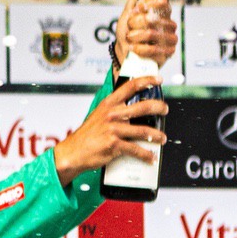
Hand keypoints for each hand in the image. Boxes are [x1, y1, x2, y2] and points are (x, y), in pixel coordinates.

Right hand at [52, 76, 167, 187]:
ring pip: (143, 131)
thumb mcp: (97, 117)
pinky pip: (136, 150)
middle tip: (164, 110)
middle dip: (159, 108)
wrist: (72, 153)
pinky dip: (145, 155)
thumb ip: (113, 111)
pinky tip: (150, 157)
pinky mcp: (114, 145)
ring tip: (161, 138)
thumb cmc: (85, 136)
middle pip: (143, 106)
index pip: (130, 87)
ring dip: (156, 135)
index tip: (157, 80)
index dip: (147, 81)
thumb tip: (132, 113)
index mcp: (108, 104)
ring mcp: (114, 130)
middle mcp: (112, 115)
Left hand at [115, 0, 177, 68]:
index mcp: (162, 11)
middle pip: (152, 17)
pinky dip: (139, 49)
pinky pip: (153, 49)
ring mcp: (171, 37)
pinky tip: (133, 48)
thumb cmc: (128, 33)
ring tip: (129, 38)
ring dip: (134, 37)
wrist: (125, 54)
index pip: (161, 0)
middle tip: (129, 28)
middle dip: (135, 23)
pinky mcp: (169, 52)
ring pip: (151, 33)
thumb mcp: (127, 14)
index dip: (147, 4)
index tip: (135, 10)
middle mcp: (169, 23)